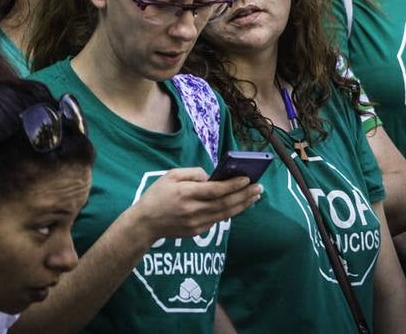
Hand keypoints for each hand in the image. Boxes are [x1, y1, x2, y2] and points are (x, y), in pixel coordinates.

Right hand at [130, 167, 261, 242]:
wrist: (145, 223)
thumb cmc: (157, 195)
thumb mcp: (170, 176)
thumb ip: (192, 173)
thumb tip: (211, 176)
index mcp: (185, 193)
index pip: (215, 190)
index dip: (233, 185)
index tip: (247, 179)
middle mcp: (193, 210)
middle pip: (225, 203)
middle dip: (245, 195)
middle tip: (259, 187)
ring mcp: (196, 223)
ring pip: (225, 214)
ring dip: (243, 205)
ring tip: (255, 196)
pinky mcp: (197, 231)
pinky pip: (218, 220)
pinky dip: (231, 212)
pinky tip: (239, 204)